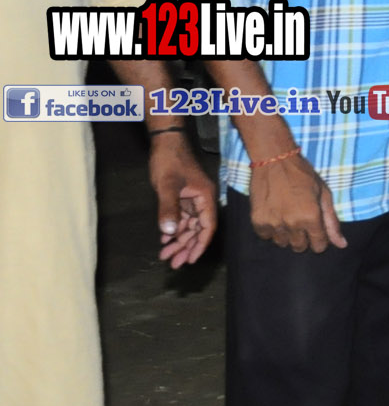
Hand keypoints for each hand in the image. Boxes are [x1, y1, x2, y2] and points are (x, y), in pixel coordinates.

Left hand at [148, 136, 216, 267]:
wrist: (165, 141)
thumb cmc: (169, 161)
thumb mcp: (167, 185)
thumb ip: (169, 208)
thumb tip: (170, 233)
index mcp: (206, 197)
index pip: (207, 226)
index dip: (200, 245)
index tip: (190, 260)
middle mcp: (203, 200)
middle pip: (198, 229)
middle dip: (186, 246)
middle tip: (173, 264)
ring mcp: (193, 198)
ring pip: (189, 225)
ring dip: (178, 240)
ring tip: (164, 255)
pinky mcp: (184, 196)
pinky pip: (181, 217)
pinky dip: (173, 228)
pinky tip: (164, 239)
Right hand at [249, 154, 346, 252]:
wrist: (274, 161)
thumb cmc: (303, 175)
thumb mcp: (324, 195)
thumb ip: (332, 222)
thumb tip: (342, 245)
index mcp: (311, 217)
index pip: (318, 246)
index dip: (320, 240)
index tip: (317, 231)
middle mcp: (292, 224)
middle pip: (300, 247)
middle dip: (304, 238)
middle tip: (302, 221)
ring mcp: (273, 223)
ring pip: (283, 243)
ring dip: (287, 234)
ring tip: (288, 216)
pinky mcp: (257, 221)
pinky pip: (266, 236)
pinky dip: (271, 229)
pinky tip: (275, 215)